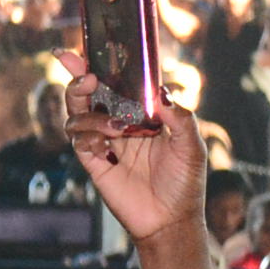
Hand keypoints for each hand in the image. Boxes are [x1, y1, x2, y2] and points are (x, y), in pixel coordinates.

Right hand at [67, 78, 211, 247]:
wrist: (171, 219)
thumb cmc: (185, 181)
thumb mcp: (192, 146)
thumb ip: (180, 117)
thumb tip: (160, 93)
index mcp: (142, 114)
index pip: (118, 83)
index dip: (100, 65)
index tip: (83, 49)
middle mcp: (120, 123)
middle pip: (88, 93)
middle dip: (78, 78)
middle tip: (86, 75)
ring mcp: (104, 141)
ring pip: (77, 114)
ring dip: (92, 116)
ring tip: (117, 129)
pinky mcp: (94, 160)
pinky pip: (78, 140)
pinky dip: (88, 137)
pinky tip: (106, 146)